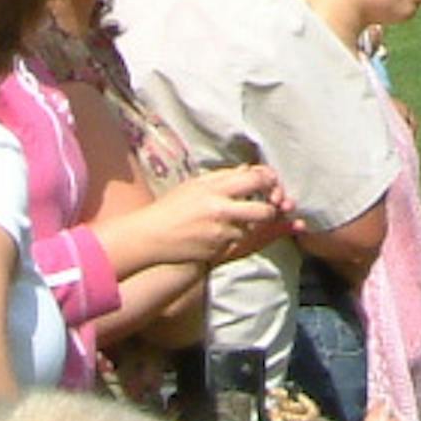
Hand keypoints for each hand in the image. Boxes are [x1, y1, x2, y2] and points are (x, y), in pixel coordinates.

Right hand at [152, 164, 293, 264]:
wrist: (149, 237)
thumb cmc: (171, 207)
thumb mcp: (196, 184)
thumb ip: (225, 176)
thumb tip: (249, 169)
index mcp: (216, 189)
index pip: (257, 180)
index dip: (270, 181)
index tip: (270, 184)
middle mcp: (221, 211)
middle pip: (265, 211)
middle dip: (271, 210)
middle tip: (268, 207)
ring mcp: (220, 234)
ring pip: (251, 230)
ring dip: (249, 226)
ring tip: (234, 220)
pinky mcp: (216, 251)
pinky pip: (235, 244)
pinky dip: (233, 239)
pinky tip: (219, 233)